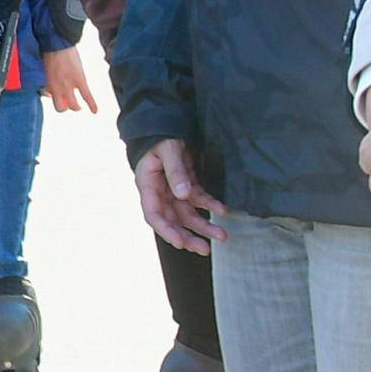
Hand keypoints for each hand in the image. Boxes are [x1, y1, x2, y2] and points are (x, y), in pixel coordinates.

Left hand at [40, 45, 95, 113]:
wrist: (58, 42)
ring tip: (79, 106)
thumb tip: (48, 91)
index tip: (58, 99)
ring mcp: (69, 85)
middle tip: (68, 103)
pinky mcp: (80, 80)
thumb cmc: (49, 53)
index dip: (55, 103)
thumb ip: (45, 82)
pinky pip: (87, 96)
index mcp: (47, 86)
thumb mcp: (43, 71)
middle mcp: (57, 88)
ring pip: (74, 106)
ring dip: (76, 107)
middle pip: (61, 108)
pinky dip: (92, 104)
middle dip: (65, 107)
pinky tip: (95, 111)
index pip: (50, 102)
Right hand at [131, 137, 222, 252]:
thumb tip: (183, 195)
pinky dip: (210, 206)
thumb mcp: (168, 150)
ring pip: (188, 215)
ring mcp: (173, 191)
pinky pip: (199, 200)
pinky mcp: (187, 185)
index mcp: (148, 186)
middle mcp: (160, 193)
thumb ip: (175, 171)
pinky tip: (222, 211)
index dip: (166, 231)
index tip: (181, 242)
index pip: (154, 215)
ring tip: (222, 236)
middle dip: (189, 237)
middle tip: (206, 249)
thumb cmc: (162, 135)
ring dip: (204, 227)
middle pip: (173, 221)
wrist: (166, 123)